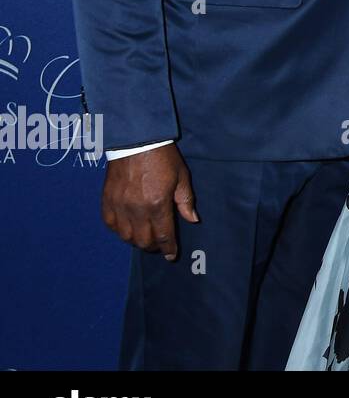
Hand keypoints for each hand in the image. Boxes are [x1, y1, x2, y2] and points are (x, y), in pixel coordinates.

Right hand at [101, 144, 198, 261]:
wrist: (136, 141)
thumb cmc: (162, 158)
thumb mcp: (181, 177)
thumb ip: (186, 201)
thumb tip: (192, 220)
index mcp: (157, 204)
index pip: (163, 235)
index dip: (168, 248)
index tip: (171, 255)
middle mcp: (137, 210)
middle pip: (143, 241)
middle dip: (154, 246)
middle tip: (160, 244)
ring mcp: (119, 207)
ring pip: (126, 237)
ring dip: (137, 241)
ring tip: (145, 236)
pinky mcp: (107, 202)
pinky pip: (111, 226)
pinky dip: (120, 231)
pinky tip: (128, 227)